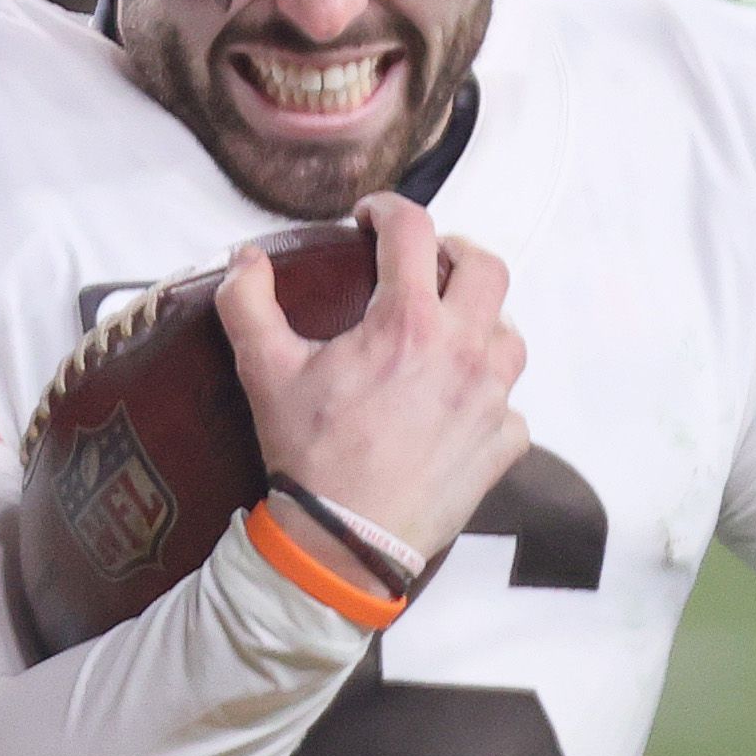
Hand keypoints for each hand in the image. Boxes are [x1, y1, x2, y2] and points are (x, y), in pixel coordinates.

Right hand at [228, 191, 528, 562]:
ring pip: (508, 335)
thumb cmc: (308, 457)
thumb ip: (248, 305)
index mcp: (407, 321)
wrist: (344, 544)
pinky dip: (487, 398)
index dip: (389, 211)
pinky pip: (510, 405)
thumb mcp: (264, 374)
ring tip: (448, 336)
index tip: (370, 219)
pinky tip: (457, 408)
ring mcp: (491, 399)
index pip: (413, 231)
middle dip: (455, 253)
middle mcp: (463, 350)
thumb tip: (245, 261)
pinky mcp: (503, 443)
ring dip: (480, 323)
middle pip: (486, 268)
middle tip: (426, 265)